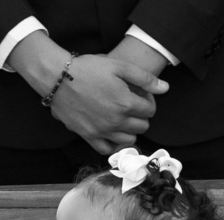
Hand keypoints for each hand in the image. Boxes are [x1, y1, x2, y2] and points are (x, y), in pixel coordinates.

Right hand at [48, 55, 167, 154]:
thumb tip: (165, 89)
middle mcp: (116, 121)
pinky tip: (111, 133)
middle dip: (141, 116)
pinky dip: (112, 144)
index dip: (148, 102)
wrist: (58, 77)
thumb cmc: (88, 68)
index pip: (150, 110)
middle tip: (132, 107)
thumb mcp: (119, 65)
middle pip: (142, 127)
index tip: (141, 96)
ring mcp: (102, 131)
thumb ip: (144, 78)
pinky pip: (107, 149)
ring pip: (128, 140)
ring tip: (123, 119)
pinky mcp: (88, 136)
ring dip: (130, 130)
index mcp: (126, 103)